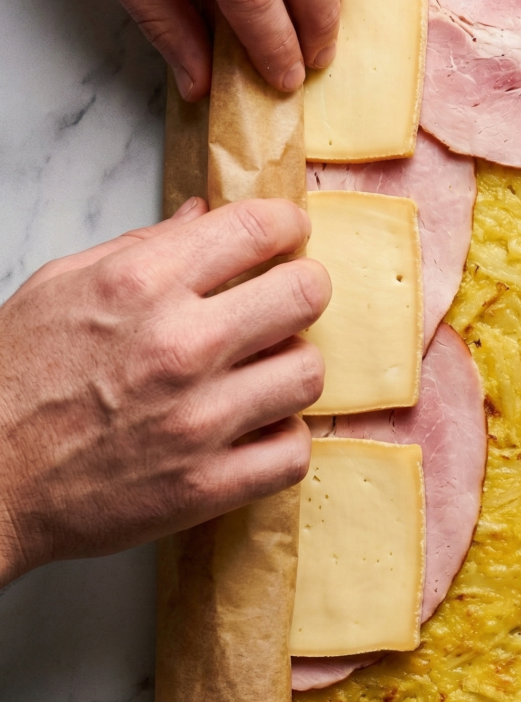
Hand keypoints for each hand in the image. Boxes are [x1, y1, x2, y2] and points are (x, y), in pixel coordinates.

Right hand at [0, 196, 329, 587]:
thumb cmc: (13, 378)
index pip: (258, 228)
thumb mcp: (61, 284)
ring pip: (309, 374)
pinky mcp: (206, 486)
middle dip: (303, 289)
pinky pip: (294, 452)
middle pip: (306, 295)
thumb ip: (142, 246)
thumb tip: (203, 215)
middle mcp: (179, 346)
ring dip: (292, 368)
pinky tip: (256, 429)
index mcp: (141, 285)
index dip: (287, 225)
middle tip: (288, 301)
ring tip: (264, 371)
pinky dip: (282, 439)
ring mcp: (198, 420)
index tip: (290, 235)